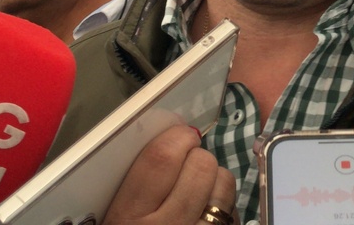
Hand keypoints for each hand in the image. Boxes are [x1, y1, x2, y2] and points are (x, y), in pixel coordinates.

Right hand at [101, 125, 234, 224]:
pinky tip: (211, 216)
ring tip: (202, 192)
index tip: (182, 138)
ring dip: (217, 180)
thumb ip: (138, 187)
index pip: (160, 159)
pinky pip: (234, 211)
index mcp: (128, 217)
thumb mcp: (119, 218)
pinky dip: (226, 206)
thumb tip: (174, 143)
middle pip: (200, 166)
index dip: (177, 139)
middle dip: (199, 158)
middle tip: (190, 167)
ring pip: (224, 183)